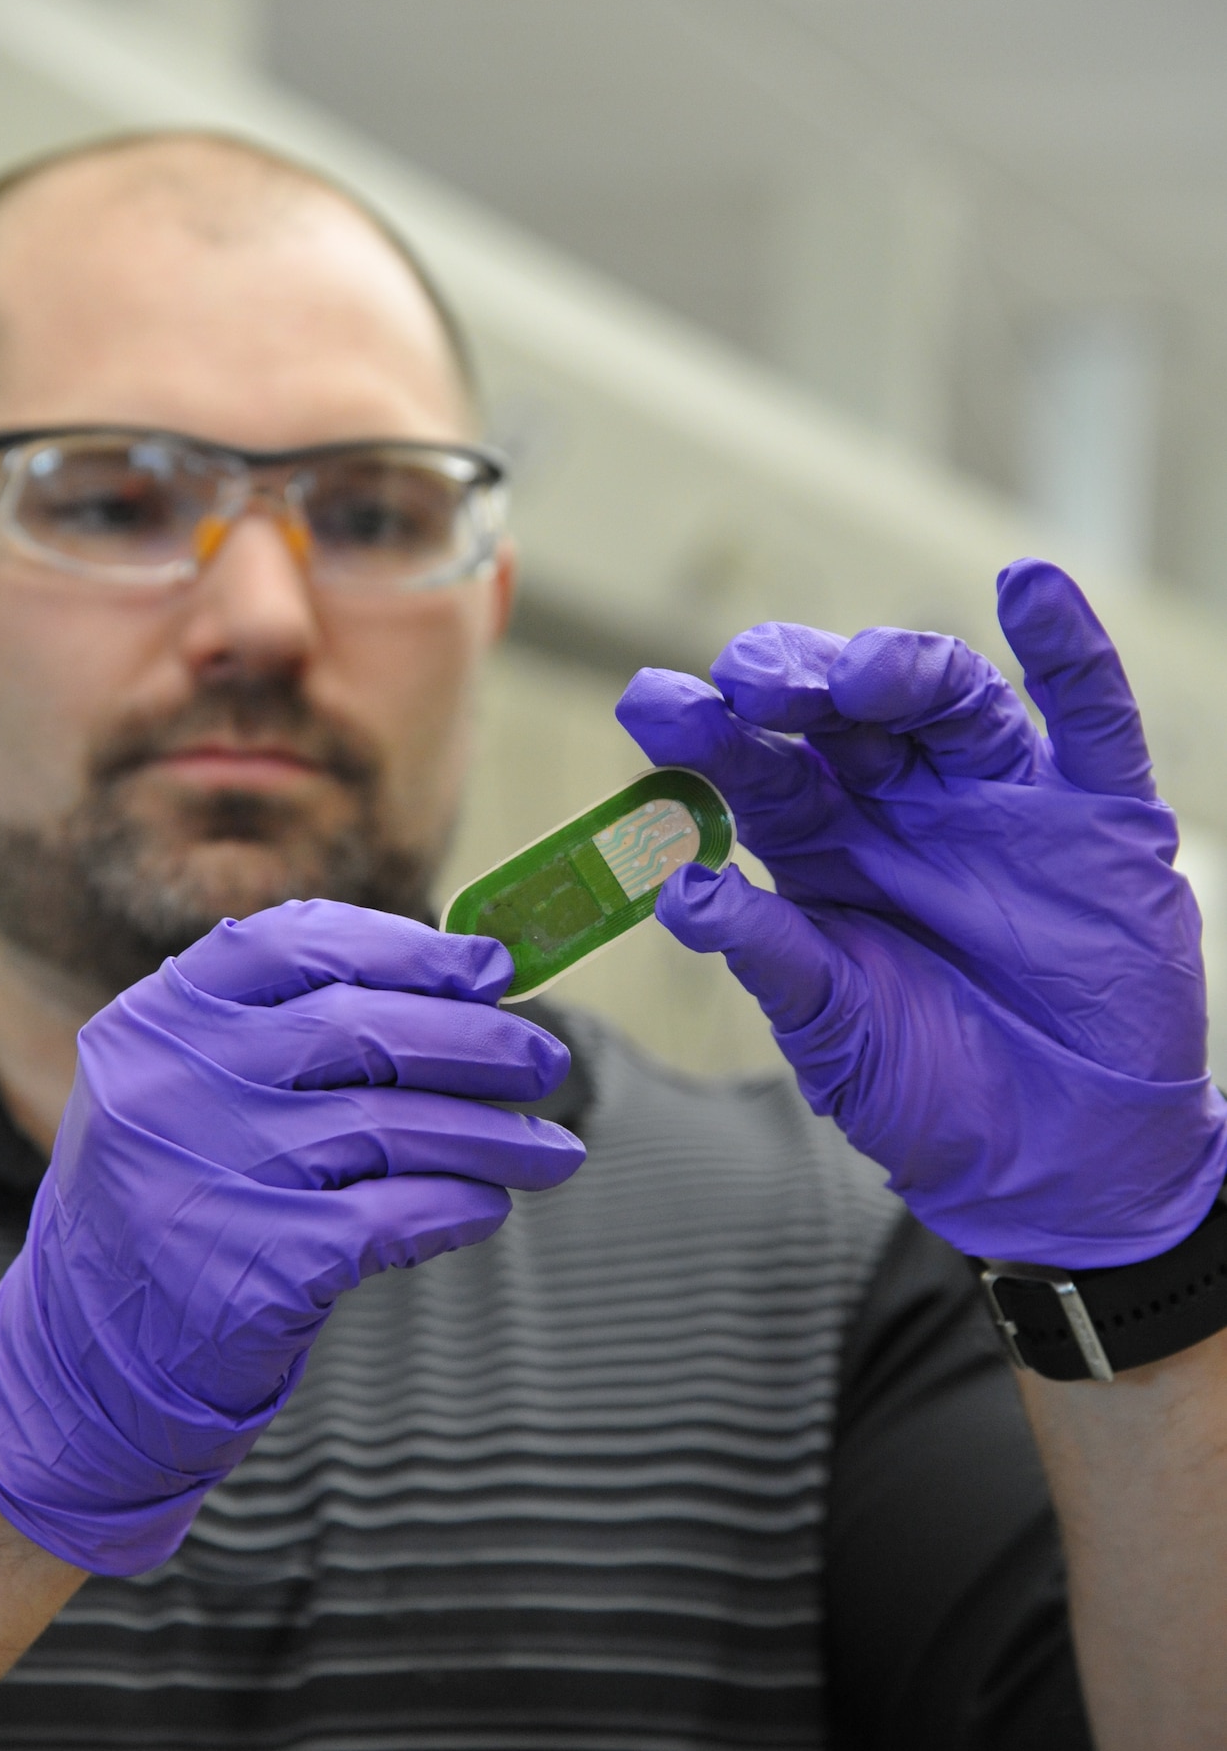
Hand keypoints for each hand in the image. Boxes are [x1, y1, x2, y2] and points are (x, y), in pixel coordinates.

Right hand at [0, 901, 584, 1574]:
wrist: (87, 1361)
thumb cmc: (175, 1200)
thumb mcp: (189, 1092)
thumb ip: (291, 1032)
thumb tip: (464, 991)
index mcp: (157, 1020)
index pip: (296, 942)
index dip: (410, 948)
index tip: (490, 966)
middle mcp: (173, 1084)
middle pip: (364, 1030)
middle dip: (479, 1041)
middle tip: (546, 1059)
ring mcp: (210, 1173)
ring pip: (395, 1126)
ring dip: (495, 1136)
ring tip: (551, 1149)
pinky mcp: (255, 1265)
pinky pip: (396, 1216)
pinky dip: (459, 1206)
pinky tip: (487, 1206)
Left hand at [617, 559, 1226, 1265]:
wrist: (1059, 1160)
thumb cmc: (930, 1094)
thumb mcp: (835, 1031)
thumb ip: (769, 955)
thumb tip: (677, 888)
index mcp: (822, 851)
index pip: (754, 771)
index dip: (704, 734)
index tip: (650, 704)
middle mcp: (902, 807)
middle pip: (839, 714)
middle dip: (793, 683)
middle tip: (755, 682)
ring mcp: (1000, 802)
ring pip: (947, 699)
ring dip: (900, 667)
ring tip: (859, 676)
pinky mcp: (1099, 814)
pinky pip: (1090, 715)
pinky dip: (1068, 648)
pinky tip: (1030, 590)